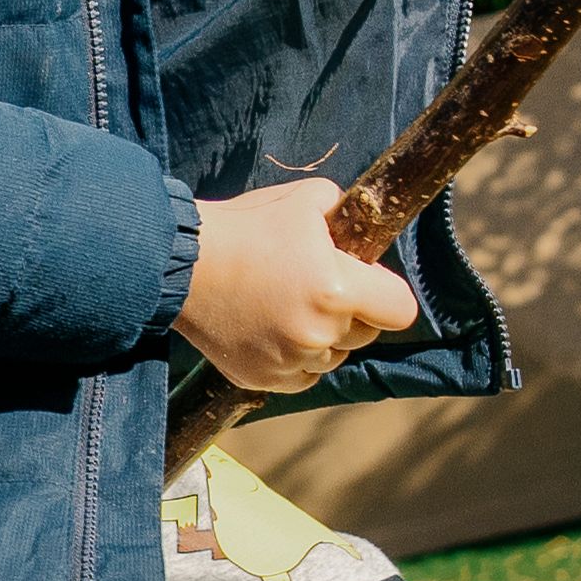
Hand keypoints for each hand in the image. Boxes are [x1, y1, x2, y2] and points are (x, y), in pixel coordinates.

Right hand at [175, 176, 420, 394]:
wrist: (179, 261)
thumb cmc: (245, 226)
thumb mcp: (305, 200)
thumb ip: (342, 211)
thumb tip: (354, 221)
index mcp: (338, 291)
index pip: (401, 310)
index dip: (387, 293)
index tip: (368, 280)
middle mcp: (318, 334)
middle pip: (365, 334)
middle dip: (351, 312)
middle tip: (316, 285)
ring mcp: (289, 362)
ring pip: (332, 357)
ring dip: (322, 337)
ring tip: (287, 305)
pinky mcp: (261, 380)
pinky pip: (300, 377)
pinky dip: (294, 359)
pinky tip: (272, 329)